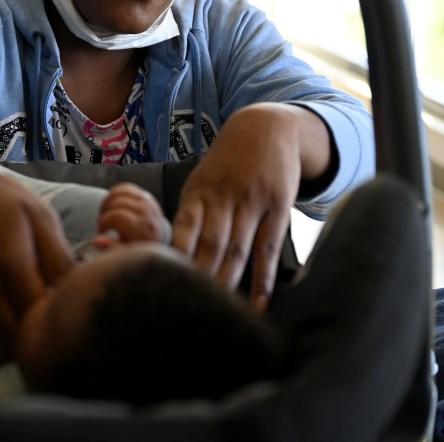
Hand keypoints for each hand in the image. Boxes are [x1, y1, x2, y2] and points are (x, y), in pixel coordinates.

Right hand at [0, 118, 74, 361]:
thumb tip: (77, 295)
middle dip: (33, 331)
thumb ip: (60, 257)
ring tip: (18, 314)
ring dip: (10, 340)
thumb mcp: (39, 215)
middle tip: (39, 312)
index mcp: (9, 259)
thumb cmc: (0, 200)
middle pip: (18, 338)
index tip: (57, 303)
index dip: (53, 315)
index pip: (40, 315)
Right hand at [94, 182, 168, 244]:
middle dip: (104, 212)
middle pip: (116, 203)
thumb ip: (111, 247)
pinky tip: (111, 206)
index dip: (104, 222)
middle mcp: (148, 213)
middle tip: (103, 223)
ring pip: (119, 193)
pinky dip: (113, 194)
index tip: (102, 231)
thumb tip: (95, 240)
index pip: (117, 216)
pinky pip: (124, 188)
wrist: (156, 239)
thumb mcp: (125, 252)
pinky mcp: (145, 195)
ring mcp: (148, 201)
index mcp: (143, 229)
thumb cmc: (136, 247)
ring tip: (106, 214)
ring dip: (106, 202)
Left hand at [170, 103, 330, 311]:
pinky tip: (260, 304)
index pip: (182, 230)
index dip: (174, 259)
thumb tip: (169, 258)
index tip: (165, 286)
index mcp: (197, 193)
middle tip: (190, 311)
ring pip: (237, 250)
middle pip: (209, 246)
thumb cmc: (227, 166)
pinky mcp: (278, 207)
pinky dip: (263, 280)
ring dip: (228, 284)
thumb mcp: (201, 182)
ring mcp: (252, 202)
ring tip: (221, 316)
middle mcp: (223, 197)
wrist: (265, 128)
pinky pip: (268, 249)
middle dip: (199, 280)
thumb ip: (190, 217)